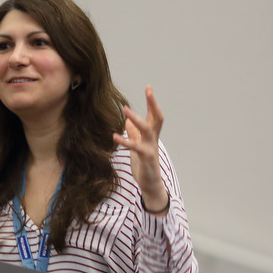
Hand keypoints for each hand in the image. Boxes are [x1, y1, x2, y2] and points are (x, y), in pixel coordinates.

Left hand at [114, 85, 168, 214]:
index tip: (149, 87)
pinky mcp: (145, 157)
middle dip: (153, 103)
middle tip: (149, 90)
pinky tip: (115, 136)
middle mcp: (153, 139)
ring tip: (125, 110)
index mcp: (151, 136)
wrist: (151, 184)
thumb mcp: (137, 146)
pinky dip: (125, 141)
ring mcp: (151, 148)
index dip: (152, 102)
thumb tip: (127, 121)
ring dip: (136, 118)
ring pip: (146, 129)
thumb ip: (134, 134)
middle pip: (157, 118)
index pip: (154, 115)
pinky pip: (135, 147)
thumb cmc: (144, 165)